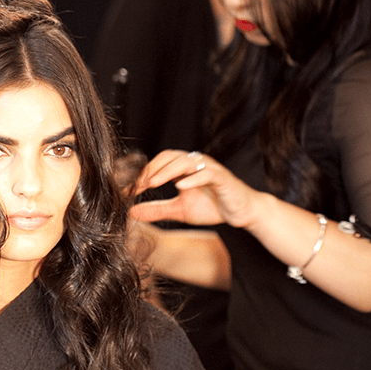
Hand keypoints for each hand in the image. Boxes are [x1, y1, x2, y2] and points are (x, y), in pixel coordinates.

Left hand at [130, 150, 261, 228]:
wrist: (241, 212)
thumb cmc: (212, 206)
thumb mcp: (179, 210)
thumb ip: (157, 209)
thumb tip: (131, 211)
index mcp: (184, 167)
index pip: (159, 161)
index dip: (143, 172)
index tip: (128, 188)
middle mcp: (196, 163)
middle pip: (170, 156)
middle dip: (151, 169)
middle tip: (137, 185)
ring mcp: (210, 168)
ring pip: (186, 162)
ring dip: (167, 171)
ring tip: (152, 183)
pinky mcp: (223, 178)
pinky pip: (207, 174)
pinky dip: (193, 179)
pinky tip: (180, 187)